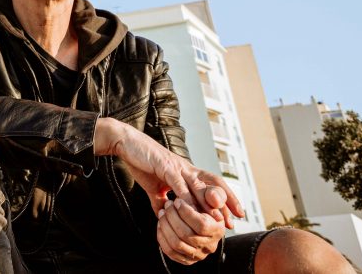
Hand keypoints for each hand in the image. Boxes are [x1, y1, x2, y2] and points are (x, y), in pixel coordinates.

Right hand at [94, 118, 243, 225]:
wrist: (126, 143)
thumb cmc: (140, 161)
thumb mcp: (152, 186)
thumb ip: (159, 200)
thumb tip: (162, 216)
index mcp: (185, 172)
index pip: (211, 185)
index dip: (224, 199)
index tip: (232, 217)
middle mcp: (186, 168)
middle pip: (214, 183)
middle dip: (226, 200)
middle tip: (235, 218)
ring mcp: (177, 166)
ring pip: (199, 185)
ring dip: (209, 202)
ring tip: (218, 218)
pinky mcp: (165, 166)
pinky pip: (178, 184)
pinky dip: (185, 197)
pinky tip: (189, 208)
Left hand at [156, 196, 224, 264]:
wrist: (198, 217)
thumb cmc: (203, 203)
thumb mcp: (211, 196)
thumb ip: (214, 194)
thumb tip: (215, 199)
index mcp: (218, 230)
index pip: (202, 225)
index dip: (186, 212)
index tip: (177, 200)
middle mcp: (209, 245)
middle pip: (186, 234)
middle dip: (172, 217)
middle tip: (167, 204)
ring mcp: (197, 254)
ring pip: (176, 244)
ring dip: (165, 226)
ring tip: (162, 212)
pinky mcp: (186, 259)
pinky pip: (170, 251)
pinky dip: (162, 237)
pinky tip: (161, 224)